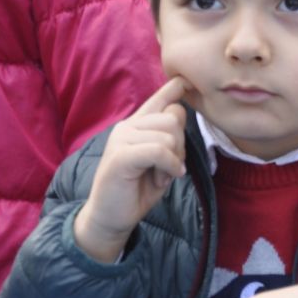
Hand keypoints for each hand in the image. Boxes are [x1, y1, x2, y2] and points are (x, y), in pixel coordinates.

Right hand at [74, 76, 188, 262]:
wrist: (111, 216)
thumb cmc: (137, 189)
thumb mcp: (161, 161)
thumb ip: (169, 138)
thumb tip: (181, 110)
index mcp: (138, 126)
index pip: (159, 99)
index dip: (174, 89)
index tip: (186, 80)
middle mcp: (128, 126)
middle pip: (174, 118)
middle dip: (181, 146)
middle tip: (168, 168)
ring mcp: (121, 139)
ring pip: (168, 135)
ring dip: (173, 160)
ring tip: (159, 176)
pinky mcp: (121, 155)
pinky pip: (159, 150)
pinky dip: (169, 166)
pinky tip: (166, 179)